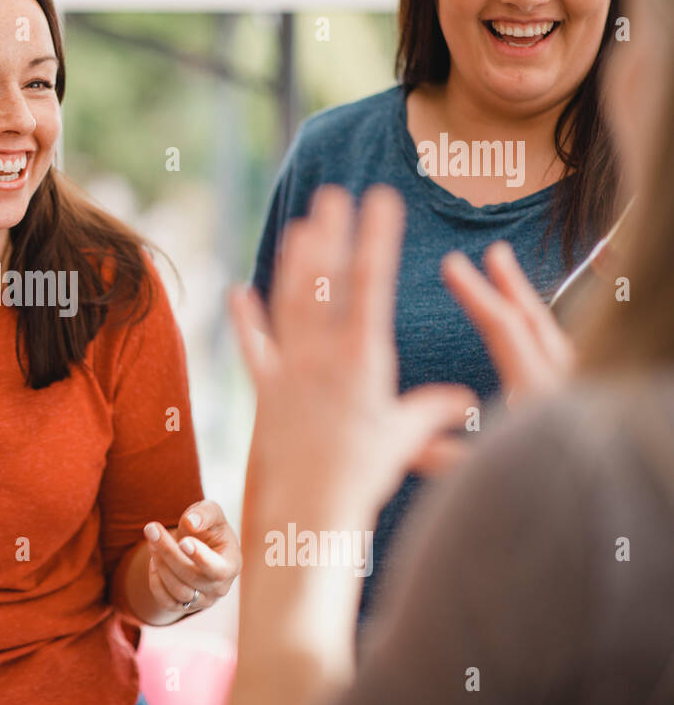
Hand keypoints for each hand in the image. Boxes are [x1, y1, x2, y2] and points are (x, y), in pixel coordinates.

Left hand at [143, 500, 239, 615]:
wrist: (198, 546)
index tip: (183, 541)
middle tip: (151, 529)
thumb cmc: (208, 527)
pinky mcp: (185, 607)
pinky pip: (166, 601)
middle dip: (168, 552)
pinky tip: (153, 560)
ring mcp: (202, 600)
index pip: (218, 569)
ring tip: (151, 539)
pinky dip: (155, 581)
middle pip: (192, 577)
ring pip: (177, 589)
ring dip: (160, 563)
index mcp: (231, 564)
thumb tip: (191, 522)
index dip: (200, 558)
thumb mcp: (211, 512)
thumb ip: (205, 513)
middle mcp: (220, 587)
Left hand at [230, 185, 474, 533]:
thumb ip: (431, 411)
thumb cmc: (364, 478)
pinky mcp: (264, 392)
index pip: (372, 285)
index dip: (375, 237)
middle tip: (334, 193)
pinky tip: (238, 291)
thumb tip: (465, 400)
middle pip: (325, 283)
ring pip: (289, 304)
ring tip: (300, 225)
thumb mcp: (404, 438)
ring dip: (293, 263)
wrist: (307, 511)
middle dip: (332, 235)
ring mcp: (289, 370)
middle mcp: (321, 357)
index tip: (380, 198)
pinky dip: (245, 320)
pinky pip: (254, 347)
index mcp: (363, 360)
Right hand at [405, 243, 576, 479]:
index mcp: (538, 391)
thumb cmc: (553, 492)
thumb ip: (449, 460)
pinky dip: (554, 337)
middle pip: (537, 321)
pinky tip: (548, 339)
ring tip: (514, 290)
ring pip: (558, 338)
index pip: (502, 328)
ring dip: (532, 309)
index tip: (452, 263)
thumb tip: (408, 446)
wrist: (621, 511)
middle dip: (511, 285)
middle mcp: (568, 383)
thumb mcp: (492, 478)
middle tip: (494, 253)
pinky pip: (574, 356)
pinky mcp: (595, 403)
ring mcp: (586, 390)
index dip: (475, 293)